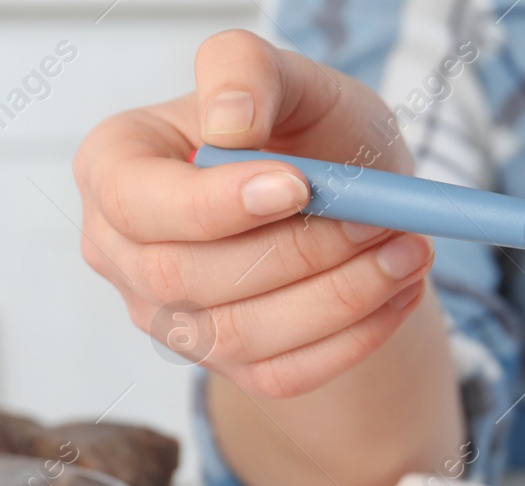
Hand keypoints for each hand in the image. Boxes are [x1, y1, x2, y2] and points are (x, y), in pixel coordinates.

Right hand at [74, 30, 436, 397]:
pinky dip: (355, 338)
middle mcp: (125, 254)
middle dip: (300, 252)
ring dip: (340, 298)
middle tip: (384, 221)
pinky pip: (286, 375)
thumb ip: (247, 70)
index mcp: (114, 169)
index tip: (300, 185)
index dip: (215, 204)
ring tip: (410, 252)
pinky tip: (402, 292)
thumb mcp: (287, 77)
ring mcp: (173, 320)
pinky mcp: (231, 367)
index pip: (139, 203)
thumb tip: (232, 123)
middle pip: (188, 278)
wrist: (348, 200)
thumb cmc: (303, 131)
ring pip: (242, 336)